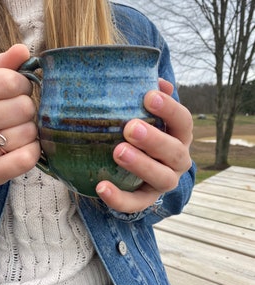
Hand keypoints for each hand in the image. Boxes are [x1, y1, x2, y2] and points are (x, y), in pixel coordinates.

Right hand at [0, 44, 40, 193]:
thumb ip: (0, 69)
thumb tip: (23, 50)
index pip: (10, 82)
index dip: (22, 85)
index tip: (18, 90)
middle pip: (23, 108)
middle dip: (25, 109)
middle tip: (16, 114)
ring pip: (28, 133)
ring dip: (29, 131)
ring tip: (14, 131)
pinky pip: (26, 159)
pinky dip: (32, 151)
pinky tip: (23, 147)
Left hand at [96, 79, 192, 212]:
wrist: (138, 168)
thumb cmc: (142, 134)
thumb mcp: (148, 116)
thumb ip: (152, 99)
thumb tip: (158, 80)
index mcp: (179, 137)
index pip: (183, 121)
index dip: (170, 109)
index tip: (148, 96)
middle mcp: (177, 160)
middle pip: (175, 152)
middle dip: (154, 140)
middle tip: (131, 128)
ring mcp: (164, 181)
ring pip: (162, 178)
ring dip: (142, 165)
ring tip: (119, 152)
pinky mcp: (146, 198)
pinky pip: (136, 203)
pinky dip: (120, 198)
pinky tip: (102, 186)